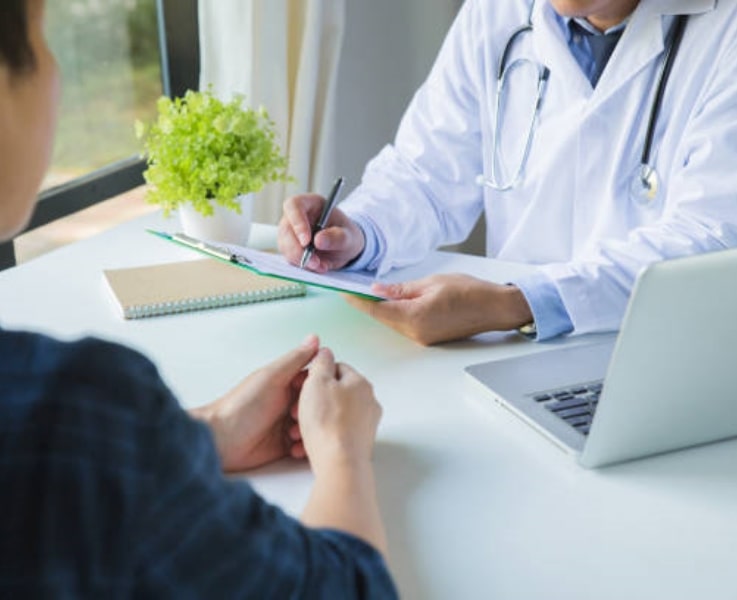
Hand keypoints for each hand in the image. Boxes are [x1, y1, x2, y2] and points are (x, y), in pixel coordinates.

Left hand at [190, 335, 319, 471]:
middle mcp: (287, 401)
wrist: (221, 440)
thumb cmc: (241, 406)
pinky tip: (293, 448)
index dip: (320, 387)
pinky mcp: (284, 444)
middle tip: (297, 416)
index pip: (315, 380)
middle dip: (315, 413)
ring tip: (292, 433)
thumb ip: (296, 359)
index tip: (318, 394)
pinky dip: (303, 447)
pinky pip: (304, 445)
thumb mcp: (272, 377)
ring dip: (309, 431)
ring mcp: (286, 423)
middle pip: (317, 405)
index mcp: (286, 382)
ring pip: (313, 426)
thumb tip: (315, 338)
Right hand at [278, 193, 364, 272]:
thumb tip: (318, 241)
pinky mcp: (290, 248)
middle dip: (298, 249)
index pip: (294, 205)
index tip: (306, 241)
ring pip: (285, 246)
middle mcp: (296, 216)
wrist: (345, 248)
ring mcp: (290, 232)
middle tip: (314, 262)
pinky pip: (290, 257)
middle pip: (286, 229)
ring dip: (301, 260)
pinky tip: (318, 267)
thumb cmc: (347, 236)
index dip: (297, 222)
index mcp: (310, 203)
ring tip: (321, 266)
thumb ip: (337, 237)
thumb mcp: (349, 236)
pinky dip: (302, 266)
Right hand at [296, 347, 381, 475]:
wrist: (340, 463)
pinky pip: (338, 435)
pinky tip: (308, 445)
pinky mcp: (361, 444)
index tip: (301, 386)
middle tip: (297, 409)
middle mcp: (369, 402)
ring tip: (298, 430)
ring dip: (316, 420)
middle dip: (314, 400)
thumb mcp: (317, 382)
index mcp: (360, 383)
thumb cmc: (327, 422)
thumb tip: (325, 352)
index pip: (337, 369)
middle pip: (336, 394)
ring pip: (335, 416)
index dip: (315, 375)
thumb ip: (321, 362)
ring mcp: (366, 425)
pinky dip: (323, 437)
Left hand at [345, 273, 533, 344]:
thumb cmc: (469, 291)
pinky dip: (395, 314)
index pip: (376, 309)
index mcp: (414, 317)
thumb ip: (401, 289)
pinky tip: (392, 302)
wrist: (495, 308)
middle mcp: (416, 333)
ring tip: (369, 292)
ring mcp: (422, 338)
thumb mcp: (431, 282)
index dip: (357, 300)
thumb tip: (377, 290)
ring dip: (381, 309)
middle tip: (351, 287)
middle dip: (366, 303)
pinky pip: (405, 325)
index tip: (343, 291)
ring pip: (392, 322)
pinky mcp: (429, 338)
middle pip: (382, 318)